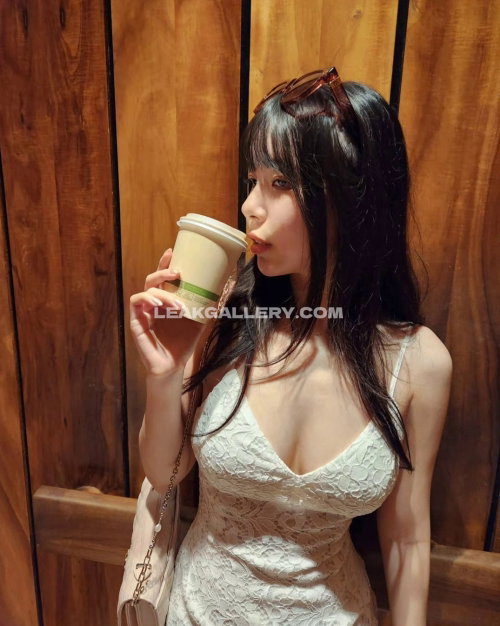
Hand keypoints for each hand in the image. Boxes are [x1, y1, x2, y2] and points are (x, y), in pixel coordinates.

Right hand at [129, 248, 205, 376]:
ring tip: (177, 305)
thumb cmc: (183, 342)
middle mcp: (153, 303)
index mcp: (166, 300)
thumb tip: (222, 291)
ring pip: (148, 289)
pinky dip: (148, 299)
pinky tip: (160, 306)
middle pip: (153, 278)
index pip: (163, 277)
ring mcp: (144, 311)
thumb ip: (205, 306)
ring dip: (164, 293)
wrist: (173, 365)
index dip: (165, 263)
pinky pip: (136, 301)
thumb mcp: (198, 321)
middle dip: (163, 270)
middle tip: (178, 272)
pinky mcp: (136, 320)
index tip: (172, 251)